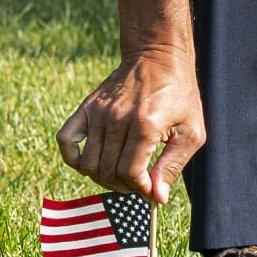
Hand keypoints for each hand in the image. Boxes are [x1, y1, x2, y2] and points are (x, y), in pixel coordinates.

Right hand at [56, 49, 205, 204]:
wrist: (157, 58)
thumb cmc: (179, 96)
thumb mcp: (191, 132)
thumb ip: (173, 166)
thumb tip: (157, 197)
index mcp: (144, 126)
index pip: (130, 174)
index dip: (141, 190)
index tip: (151, 190)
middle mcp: (116, 119)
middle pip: (109, 172)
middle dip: (125, 187)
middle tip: (139, 184)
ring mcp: (98, 113)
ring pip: (89, 164)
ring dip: (104, 179)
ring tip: (122, 175)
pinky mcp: (86, 108)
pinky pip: (65, 141)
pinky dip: (74, 159)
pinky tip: (92, 163)